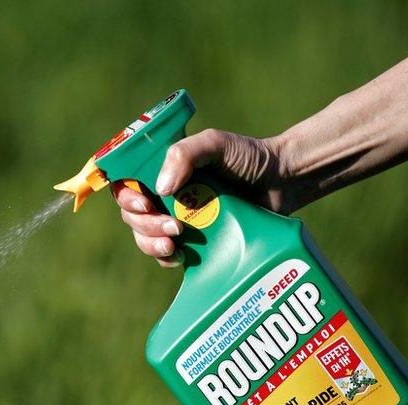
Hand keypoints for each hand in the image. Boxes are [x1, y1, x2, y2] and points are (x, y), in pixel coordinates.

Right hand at [111, 129, 287, 267]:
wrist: (282, 182)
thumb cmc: (247, 157)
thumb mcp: (215, 144)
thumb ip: (185, 154)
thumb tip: (160, 189)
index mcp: (161, 170)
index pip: (126, 183)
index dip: (126, 197)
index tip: (143, 204)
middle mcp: (164, 196)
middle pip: (132, 214)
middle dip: (144, 224)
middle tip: (172, 226)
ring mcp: (177, 220)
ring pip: (144, 237)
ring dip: (151, 242)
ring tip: (174, 243)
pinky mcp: (192, 243)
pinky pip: (166, 256)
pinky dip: (165, 258)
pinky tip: (179, 256)